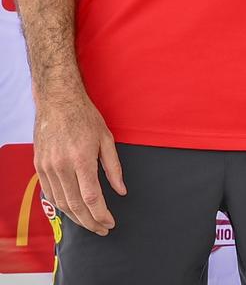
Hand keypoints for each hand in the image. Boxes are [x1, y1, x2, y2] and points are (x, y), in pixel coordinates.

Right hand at [34, 90, 125, 233]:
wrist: (58, 101)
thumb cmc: (85, 116)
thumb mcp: (106, 138)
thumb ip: (113, 167)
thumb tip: (121, 190)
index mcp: (81, 158)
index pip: (91, 197)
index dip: (101, 214)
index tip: (110, 223)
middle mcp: (62, 166)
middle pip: (76, 205)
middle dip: (90, 221)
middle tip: (101, 229)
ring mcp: (48, 167)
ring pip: (61, 203)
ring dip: (75, 217)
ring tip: (89, 222)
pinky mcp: (39, 166)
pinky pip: (50, 193)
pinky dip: (61, 205)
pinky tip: (72, 209)